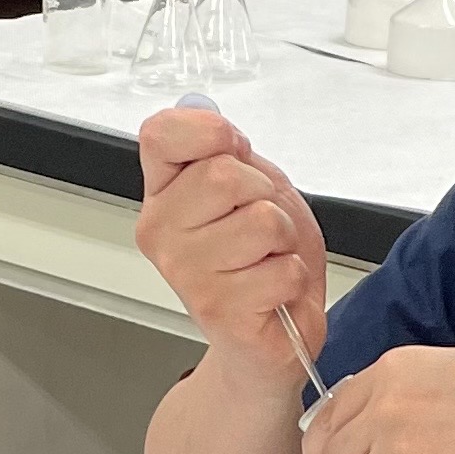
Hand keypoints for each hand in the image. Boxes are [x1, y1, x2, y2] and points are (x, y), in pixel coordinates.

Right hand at [135, 106, 328, 384]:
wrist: (275, 336)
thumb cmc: (263, 264)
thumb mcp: (254, 190)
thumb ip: (229, 154)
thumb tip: (207, 117)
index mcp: (164, 195)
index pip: (161, 134)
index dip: (210, 132)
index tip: (233, 149)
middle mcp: (162, 232)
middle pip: (223, 175)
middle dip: (265, 196)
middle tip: (263, 229)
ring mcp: (186, 273)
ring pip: (261, 222)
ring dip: (284, 240)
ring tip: (269, 261)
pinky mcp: (219, 310)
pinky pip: (282, 269)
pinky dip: (294, 279)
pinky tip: (273, 292)